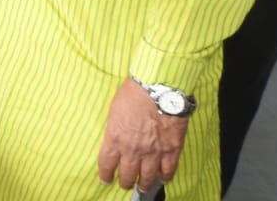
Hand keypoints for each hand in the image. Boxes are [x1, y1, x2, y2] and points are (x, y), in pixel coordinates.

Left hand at [97, 77, 188, 191]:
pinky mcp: (171, 150)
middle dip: (125, 182)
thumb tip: (116, 136)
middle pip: (128, 174)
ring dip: (144, 184)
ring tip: (142, 187)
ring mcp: (153, 152)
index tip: (105, 180)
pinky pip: (168, 170)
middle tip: (125, 184)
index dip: (105, 175)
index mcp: (115, 139)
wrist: (158, 90)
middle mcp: (133, 150)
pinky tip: (163, 179)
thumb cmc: (133, 94)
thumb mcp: (114, 111)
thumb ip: (115, 128)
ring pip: (148, 177)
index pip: (107, 164)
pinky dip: (165, 177)